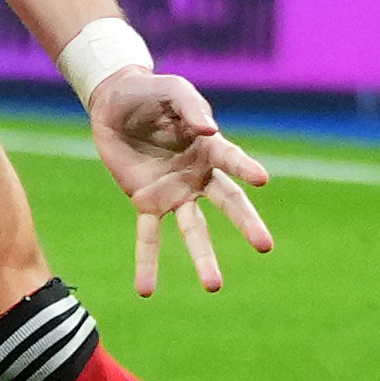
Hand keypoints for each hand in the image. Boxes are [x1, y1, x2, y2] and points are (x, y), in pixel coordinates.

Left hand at [88, 71, 277, 298]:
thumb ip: (190, 107)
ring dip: (203, 257)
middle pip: (228, 203)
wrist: (114, 103)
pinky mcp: (146, 202)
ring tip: (214, 286)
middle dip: (247, 224)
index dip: (246, 167)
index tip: (262, 178)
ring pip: (194, 230)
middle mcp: (199, 175)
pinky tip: (147, 290)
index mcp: (209, 146)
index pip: (232, 159)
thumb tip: (210, 129)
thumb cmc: (150, 92)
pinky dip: (147, 262)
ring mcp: (174, 192)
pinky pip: (149, 236)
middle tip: (266, 246)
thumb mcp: (170, 90)